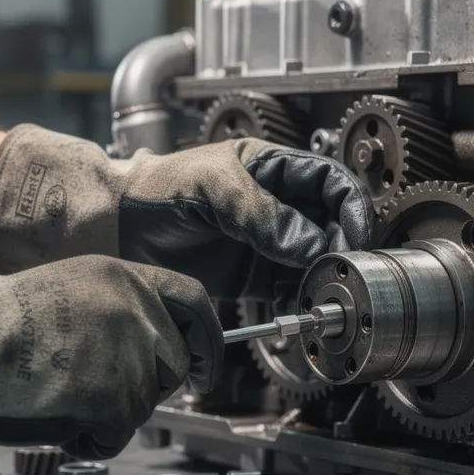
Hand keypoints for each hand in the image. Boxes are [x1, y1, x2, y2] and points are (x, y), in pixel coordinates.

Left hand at [0, 127, 372, 298]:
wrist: (115, 227)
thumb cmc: (156, 189)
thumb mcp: (213, 187)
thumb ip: (263, 214)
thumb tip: (310, 242)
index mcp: (271, 168)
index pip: (329, 181)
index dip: (350, 205)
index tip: (358, 233)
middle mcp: (275, 205)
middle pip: (330, 223)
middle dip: (343, 244)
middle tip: (343, 267)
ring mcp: (265, 242)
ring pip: (315, 258)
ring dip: (325, 274)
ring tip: (324, 290)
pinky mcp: (252, 276)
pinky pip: (289, 287)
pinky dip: (301, 298)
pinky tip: (302, 305)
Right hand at [0, 256, 220, 461]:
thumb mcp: (66, 289)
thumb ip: (114, 309)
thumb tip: (145, 344)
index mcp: (123, 276)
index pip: (194, 302)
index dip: (206, 339)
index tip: (203, 366)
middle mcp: (135, 311)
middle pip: (171, 364)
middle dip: (145, 387)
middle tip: (99, 395)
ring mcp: (129, 355)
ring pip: (143, 406)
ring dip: (108, 415)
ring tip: (57, 398)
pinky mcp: (114, 399)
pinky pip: (117, 436)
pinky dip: (88, 441)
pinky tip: (53, 419)